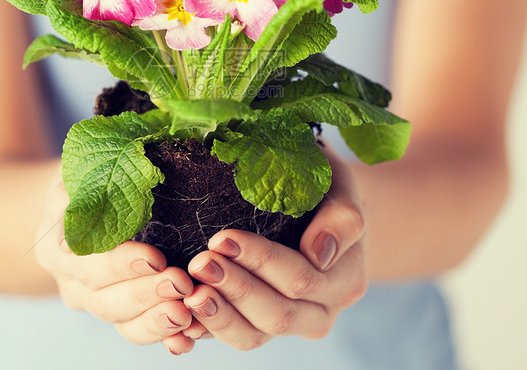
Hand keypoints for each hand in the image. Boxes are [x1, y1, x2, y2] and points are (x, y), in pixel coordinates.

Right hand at [35, 179, 198, 352]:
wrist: (75, 204)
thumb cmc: (85, 178)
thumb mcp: (80, 169)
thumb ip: (92, 175)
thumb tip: (121, 170)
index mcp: (58, 246)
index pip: (88, 262)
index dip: (121, 264)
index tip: (156, 257)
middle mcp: (72, 280)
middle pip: (104, 299)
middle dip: (145, 294)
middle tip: (181, 284)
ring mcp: (94, 300)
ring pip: (121, 322)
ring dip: (155, 321)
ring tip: (187, 314)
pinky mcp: (119, 311)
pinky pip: (137, 331)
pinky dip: (163, 337)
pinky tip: (187, 337)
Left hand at [183, 151, 366, 350]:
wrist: (320, 206)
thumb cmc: (328, 191)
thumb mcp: (343, 191)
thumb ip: (342, 219)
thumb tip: (319, 252)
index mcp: (344, 282)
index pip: (300, 279)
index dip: (261, 261)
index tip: (222, 238)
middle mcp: (320, 312)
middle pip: (277, 314)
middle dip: (234, 289)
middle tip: (198, 263)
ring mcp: (288, 325)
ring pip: (253, 336)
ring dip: (218, 315)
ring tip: (189, 292)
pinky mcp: (258, 326)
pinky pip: (233, 336)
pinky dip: (206, 330)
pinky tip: (182, 317)